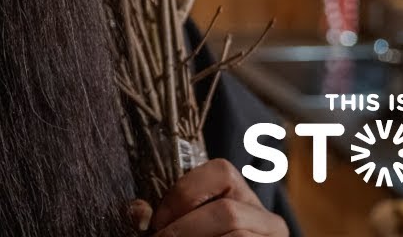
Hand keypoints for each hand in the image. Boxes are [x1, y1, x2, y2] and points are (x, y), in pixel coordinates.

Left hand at [127, 159, 288, 236]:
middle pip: (228, 211)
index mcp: (241, 196)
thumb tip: (137, 212)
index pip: (221, 172)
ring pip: (238, 236)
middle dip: (185, 229)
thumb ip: (162, 215)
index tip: (156, 222)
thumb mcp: (186, 224)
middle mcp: (266, 216)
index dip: (182, 195)